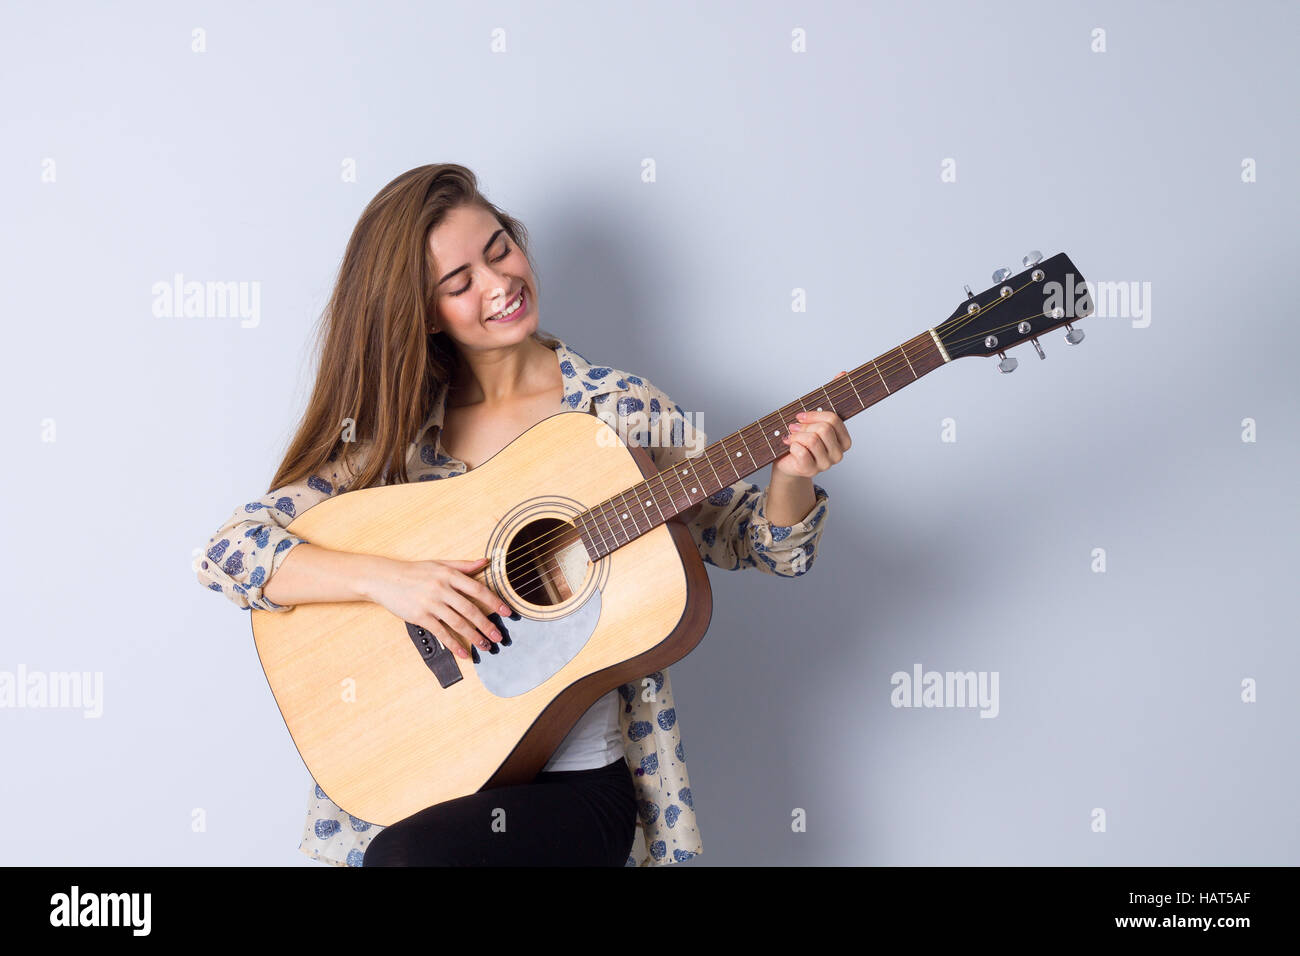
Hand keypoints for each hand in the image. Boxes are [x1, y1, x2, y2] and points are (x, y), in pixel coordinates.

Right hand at [364, 555, 511, 660]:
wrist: (384, 579)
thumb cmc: (413, 572)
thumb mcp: (439, 563)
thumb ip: (463, 565)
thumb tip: (485, 561)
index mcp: (449, 575)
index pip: (478, 589)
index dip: (494, 602)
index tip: (506, 612)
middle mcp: (442, 589)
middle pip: (471, 609)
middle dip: (487, 625)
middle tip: (498, 636)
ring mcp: (431, 604)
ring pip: (459, 623)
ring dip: (474, 636)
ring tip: (485, 645)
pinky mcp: (421, 617)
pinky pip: (442, 633)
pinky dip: (454, 645)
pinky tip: (463, 652)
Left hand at [774, 370, 852, 478]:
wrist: (786, 461)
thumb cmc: (801, 437)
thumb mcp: (814, 418)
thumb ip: (830, 397)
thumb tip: (843, 373)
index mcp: (844, 440)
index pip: (834, 419)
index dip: (814, 414)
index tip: (800, 415)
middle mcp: (838, 454)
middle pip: (824, 429)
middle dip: (804, 425)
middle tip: (793, 426)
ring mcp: (825, 465)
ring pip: (812, 440)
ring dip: (796, 435)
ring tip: (790, 436)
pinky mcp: (810, 471)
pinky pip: (801, 452)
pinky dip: (791, 446)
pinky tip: (789, 447)